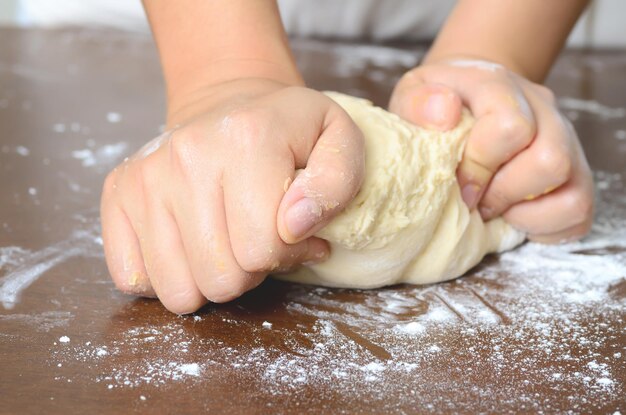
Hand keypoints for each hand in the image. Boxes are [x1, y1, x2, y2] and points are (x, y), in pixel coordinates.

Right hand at [101, 79, 364, 313]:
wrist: (229, 101)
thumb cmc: (288, 132)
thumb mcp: (338, 140)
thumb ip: (336, 183)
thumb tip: (294, 226)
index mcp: (247, 140)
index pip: (261, 250)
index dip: (286, 253)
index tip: (292, 231)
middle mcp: (186, 156)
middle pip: (220, 278)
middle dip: (249, 271)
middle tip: (256, 236)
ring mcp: (145, 176)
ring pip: (177, 291)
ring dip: (208, 279)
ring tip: (224, 241)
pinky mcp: (116, 193)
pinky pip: (132, 278)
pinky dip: (166, 276)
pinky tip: (187, 244)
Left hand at [389, 57, 593, 242]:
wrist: (467, 99)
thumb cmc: (438, 106)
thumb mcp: (413, 96)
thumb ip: (418, 103)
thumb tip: (445, 114)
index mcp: (501, 86)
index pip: (510, 127)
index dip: (479, 167)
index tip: (457, 184)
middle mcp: (543, 109)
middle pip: (550, 160)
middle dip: (503, 192)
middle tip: (474, 200)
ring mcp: (567, 141)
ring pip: (571, 188)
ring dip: (523, 210)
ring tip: (492, 207)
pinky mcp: (577, 175)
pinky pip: (578, 210)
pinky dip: (542, 225)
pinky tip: (512, 214)